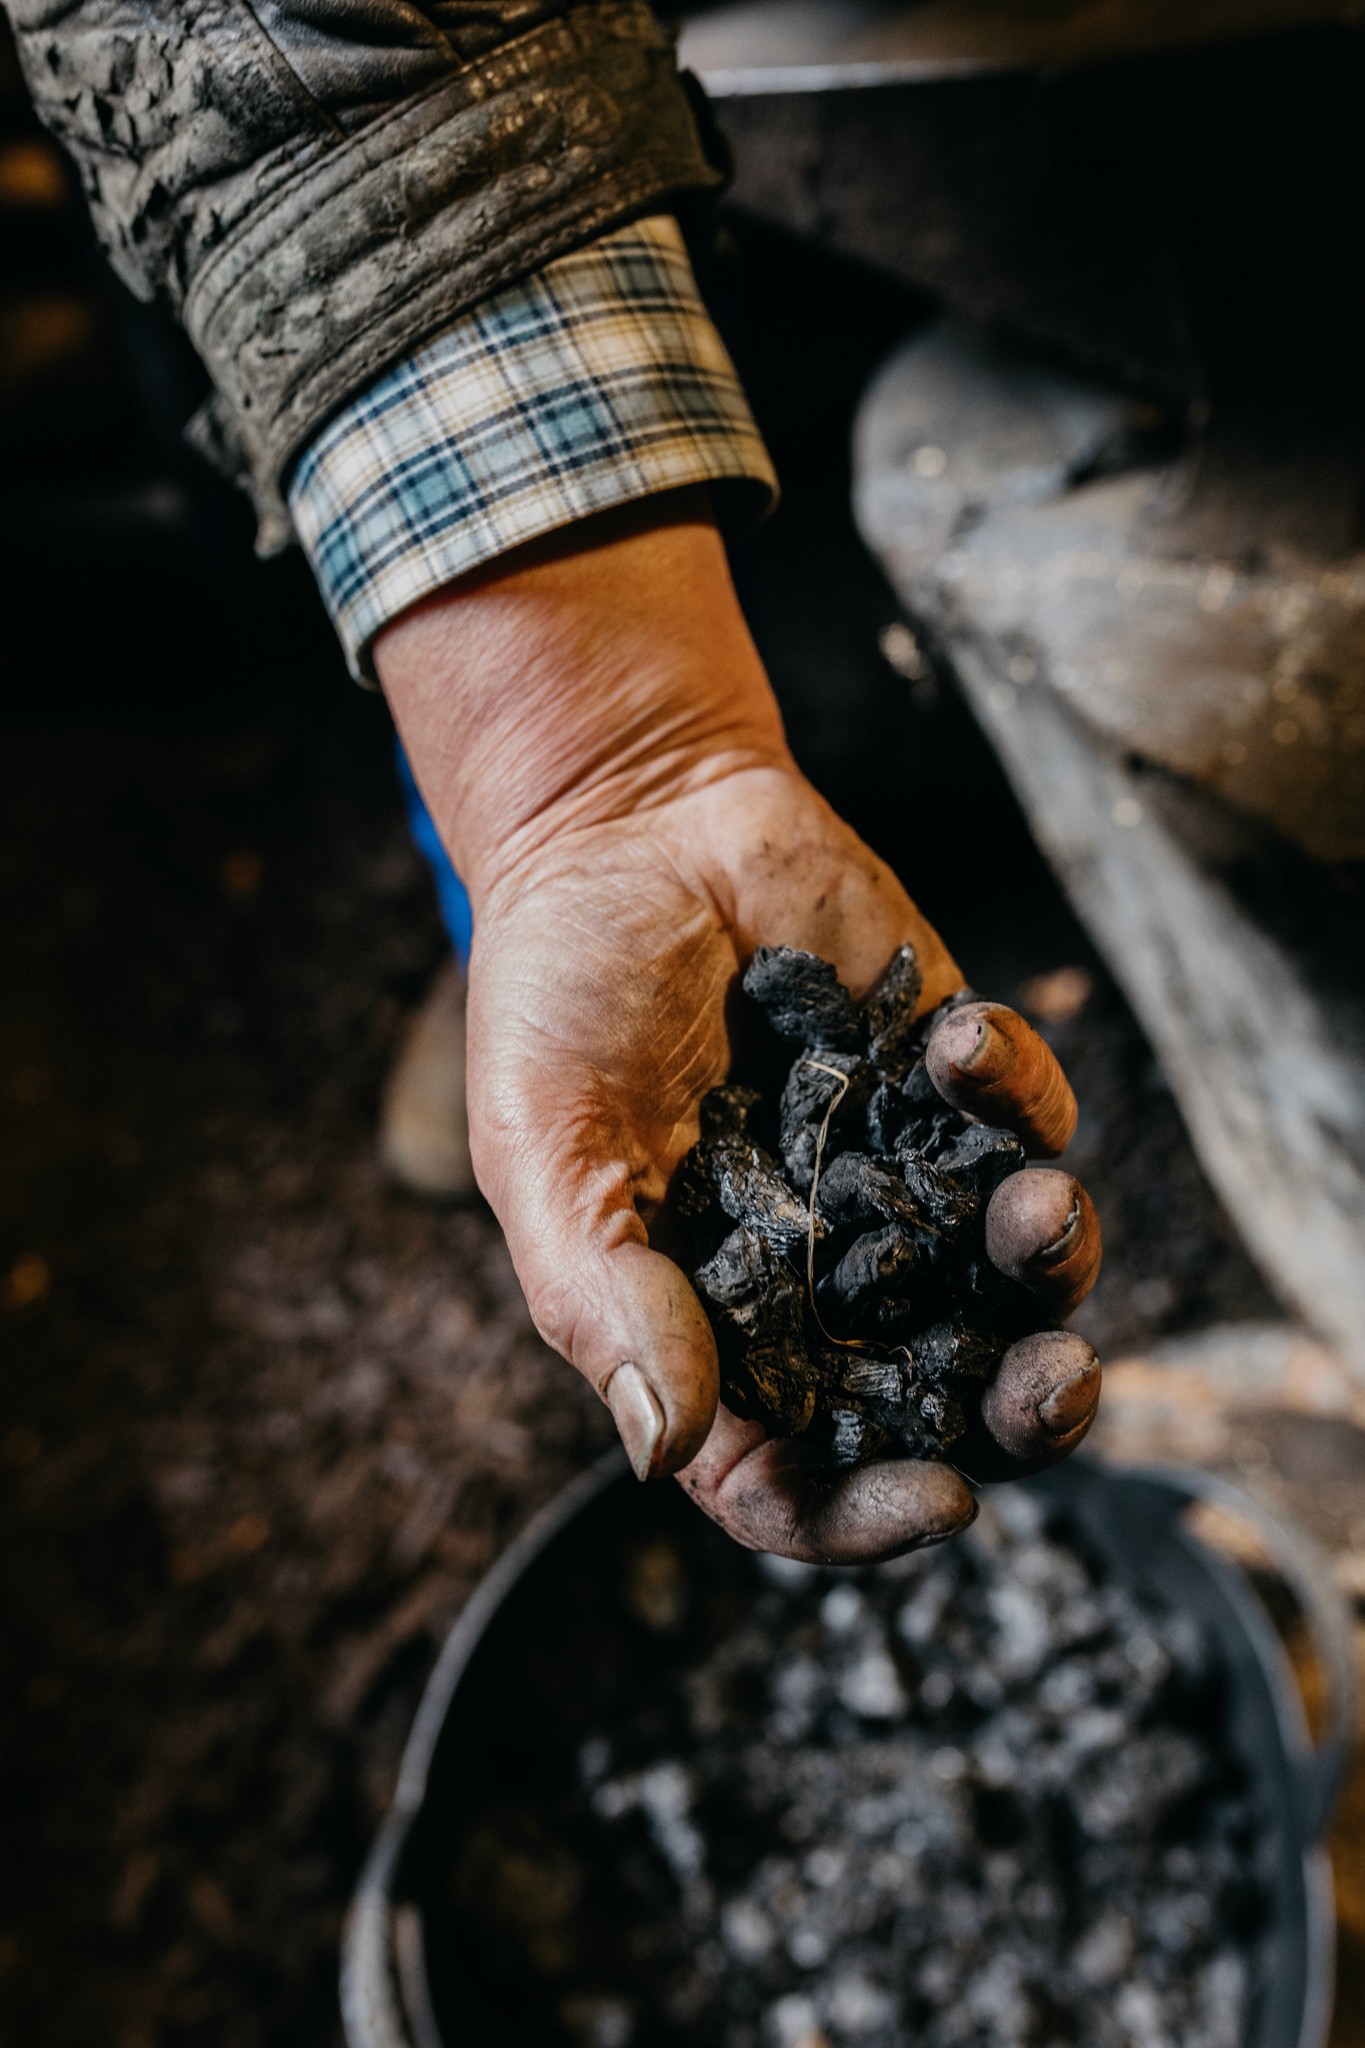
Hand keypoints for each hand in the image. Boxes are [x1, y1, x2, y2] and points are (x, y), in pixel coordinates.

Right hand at [375, 492, 1100, 1563]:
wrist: (624, 826)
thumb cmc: (556, 999)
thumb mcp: (542, 1152)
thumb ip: (601, 1298)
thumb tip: (668, 1455)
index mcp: (714, 1327)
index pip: (796, 1471)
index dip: (863, 1512)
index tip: (941, 1503)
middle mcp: (823, 1274)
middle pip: (944, 1395)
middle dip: (1019, 1410)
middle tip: (1056, 1381)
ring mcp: (900, 1177)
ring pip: (1016, 1274)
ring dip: (1049, 1257)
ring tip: (1038, 1203)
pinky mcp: (954, 1079)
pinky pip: (1027, 1116)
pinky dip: (1015, 1091)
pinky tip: (956, 1038)